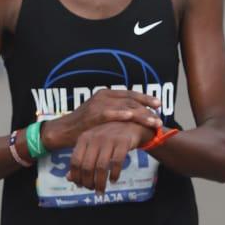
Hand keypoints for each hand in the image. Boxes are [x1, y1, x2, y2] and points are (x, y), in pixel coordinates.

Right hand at [41, 87, 161, 151]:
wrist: (64, 130)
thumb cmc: (84, 125)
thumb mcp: (101, 115)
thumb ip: (115, 113)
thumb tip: (133, 117)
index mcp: (106, 94)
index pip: (130, 94)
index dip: (145, 98)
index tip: (158, 104)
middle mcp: (103, 96)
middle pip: (130, 100)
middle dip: (147, 107)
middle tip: (159, 115)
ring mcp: (97, 104)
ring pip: (124, 106)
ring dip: (141, 114)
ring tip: (153, 121)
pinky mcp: (92, 114)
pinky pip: (109, 113)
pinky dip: (121, 114)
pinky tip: (131, 117)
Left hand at [66, 120, 152, 193]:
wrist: (130, 124)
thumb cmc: (108, 138)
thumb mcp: (92, 145)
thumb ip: (80, 159)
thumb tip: (69, 178)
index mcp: (84, 138)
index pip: (75, 161)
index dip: (76, 176)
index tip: (80, 186)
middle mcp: (95, 138)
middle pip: (86, 166)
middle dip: (88, 182)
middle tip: (92, 190)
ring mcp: (109, 139)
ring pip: (101, 167)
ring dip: (100, 182)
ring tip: (101, 190)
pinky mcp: (123, 142)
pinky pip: (116, 163)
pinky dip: (114, 174)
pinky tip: (113, 180)